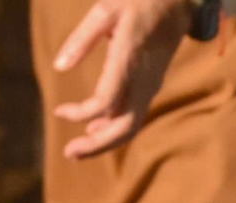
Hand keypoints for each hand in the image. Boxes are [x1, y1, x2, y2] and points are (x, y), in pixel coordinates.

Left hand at [50, 0, 192, 158]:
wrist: (177, 3)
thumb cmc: (139, 1)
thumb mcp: (105, 10)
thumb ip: (82, 39)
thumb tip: (59, 67)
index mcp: (128, 61)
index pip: (105, 102)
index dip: (81, 113)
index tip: (59, 111)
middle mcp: (142, 82)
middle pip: (123, 128)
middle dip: (97, 146)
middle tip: (69, 154)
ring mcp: (150, 87)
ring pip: (131, 127)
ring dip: (105, 142)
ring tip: (78, 148)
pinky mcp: (151, 87)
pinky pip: (134, 117)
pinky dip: (115, 129)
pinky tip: (95, 128)